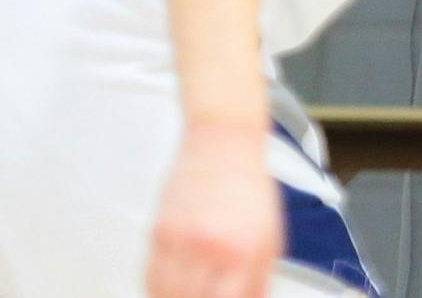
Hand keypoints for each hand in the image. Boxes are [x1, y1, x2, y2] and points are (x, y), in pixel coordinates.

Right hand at [147, 122, 280, 297]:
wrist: (224, 140)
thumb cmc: (249, 184)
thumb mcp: (270, 234)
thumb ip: (261, 277)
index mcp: (244, 251)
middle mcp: (209, 248)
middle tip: (209, 293)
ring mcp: (180, 240)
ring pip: (165, 295)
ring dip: (177, 297)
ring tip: (192, 292)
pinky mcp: (158, 231)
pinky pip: (150, 276)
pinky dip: (158, 289)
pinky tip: (172, 288)